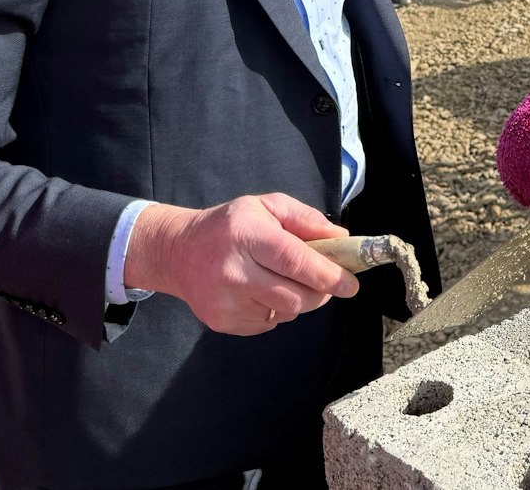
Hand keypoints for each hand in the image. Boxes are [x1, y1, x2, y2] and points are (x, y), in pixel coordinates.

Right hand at [125, 193, 359, 335]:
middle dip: (319, 292)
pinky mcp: (221, 321)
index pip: (295, 261)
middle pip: (295, 296)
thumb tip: (341, 238)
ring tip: (282, 279)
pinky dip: (275, 310)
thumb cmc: (230, 225)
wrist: (177, 252)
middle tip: (324, 282)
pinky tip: (260, 291)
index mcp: (248, 236)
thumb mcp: (267, 206)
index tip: (351, 283)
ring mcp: (225, 301)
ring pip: (285, 312)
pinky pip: (267, 323)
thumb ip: (305, 219)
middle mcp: (233, 271)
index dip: (328, 275)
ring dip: (296, 300)